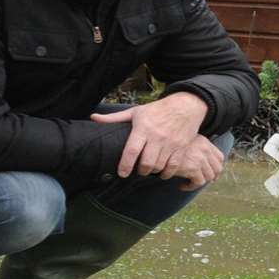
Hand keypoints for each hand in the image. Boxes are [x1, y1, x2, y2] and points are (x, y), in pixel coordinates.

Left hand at [92, 92, 208, 177]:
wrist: (186, 105)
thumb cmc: (157, 109)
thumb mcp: (135, 111)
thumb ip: (114, 118)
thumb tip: (93, 118)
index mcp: (143, 127)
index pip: (132, 150)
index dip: (125, 164)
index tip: (122, 173)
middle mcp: (157, 136)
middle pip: (146, 162)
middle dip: (140, 171)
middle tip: (137, 171)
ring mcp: (171, 143)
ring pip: (159, 166)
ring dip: (152, 172)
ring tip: (149, 170)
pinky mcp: (181, 147)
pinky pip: (173, 166)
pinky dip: (167, 173)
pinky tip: (162, 172)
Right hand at [160, 135, 226, 190]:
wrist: (157, 145)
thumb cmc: (166, 142)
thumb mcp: (182, 140)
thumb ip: (191, 147)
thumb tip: (194, 159)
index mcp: (204, 142)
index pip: (219, 157)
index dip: (216, 167)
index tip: (210, 174)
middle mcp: (205, 150)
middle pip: (217, 168)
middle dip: (211, 177)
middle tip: (200, 182)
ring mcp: (200, 159)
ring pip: (209, 177)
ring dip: (200, 183)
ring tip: (188, 184)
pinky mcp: (193, 168)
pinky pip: (199, 183)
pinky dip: (191, 187)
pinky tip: (181, 186)